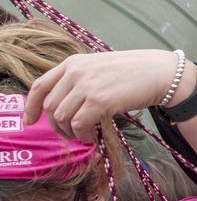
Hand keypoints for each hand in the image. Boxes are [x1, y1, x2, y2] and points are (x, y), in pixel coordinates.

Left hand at [27, 50, 194, 142]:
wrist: (162, 73)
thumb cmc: (136, 72)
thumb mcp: (100, 68)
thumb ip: (80, 79)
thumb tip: (65, 105)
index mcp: (74, 62)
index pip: (40, 85)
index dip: (31, 106)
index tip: (30, 121)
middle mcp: (76, 71)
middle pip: (51, 106)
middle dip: (56, 125)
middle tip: (69, 134)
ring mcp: (86, 85)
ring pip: (62, 117)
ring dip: (70, 132)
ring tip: (83, 136)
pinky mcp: (99, 100)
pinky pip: (79, 124)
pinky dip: (83, 135)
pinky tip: (92, 138)